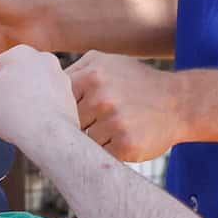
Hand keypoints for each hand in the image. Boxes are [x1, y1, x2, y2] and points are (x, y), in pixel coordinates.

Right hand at [0, 44, 82, 152]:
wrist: (48, 135)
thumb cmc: (15, 114)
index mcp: (20, 52)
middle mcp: (43, 59)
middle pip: (15, 76)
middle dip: (9, 91)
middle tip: (6, 110)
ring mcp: (59, 76)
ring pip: (31, 87)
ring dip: (24, 100)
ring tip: (22, 117)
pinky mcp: (68, 94)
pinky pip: (46, 99)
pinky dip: (40, 108)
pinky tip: (35, 120)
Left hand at [67, 52, 186, 161]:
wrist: (180, 102)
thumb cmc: (135, 82)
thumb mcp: (106, 62)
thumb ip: (74, 70)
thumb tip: (38, 86)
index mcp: (92, 75)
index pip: (56, 100)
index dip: (60, 109)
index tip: (67, 112)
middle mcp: (102, 98)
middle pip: (68, 123)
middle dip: (78, 124)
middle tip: (100, 119)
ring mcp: (114, 122)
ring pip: (83, 141)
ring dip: (94, 139)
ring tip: (116, 126)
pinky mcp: (126, 145)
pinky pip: (100, 155)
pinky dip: (109, 151)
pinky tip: (125, 138)